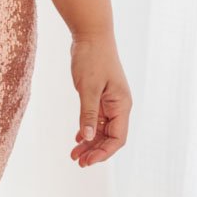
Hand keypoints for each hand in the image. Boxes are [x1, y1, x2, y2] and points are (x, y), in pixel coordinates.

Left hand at [69, 31, 131, 166]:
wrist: (91, 34)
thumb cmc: (92, 58)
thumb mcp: (88, 88)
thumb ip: (88, 113)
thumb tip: (88, 137)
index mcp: (121, 105)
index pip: (117, 138)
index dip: (104, 153)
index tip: (87, 161)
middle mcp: (119, 105)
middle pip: (110, 137)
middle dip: (96, 151)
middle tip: (77, 162)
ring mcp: (110, 101)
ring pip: (102, 129)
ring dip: (90, 142)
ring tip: (74, 154)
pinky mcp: (101, 95)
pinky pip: (97, 118)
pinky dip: (88, 129)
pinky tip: (77, 138)